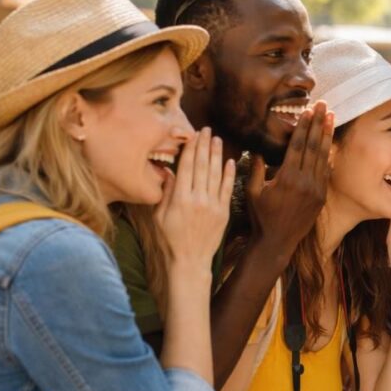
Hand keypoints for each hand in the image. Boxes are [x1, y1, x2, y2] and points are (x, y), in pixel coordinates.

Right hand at [155, 127, 234, 268]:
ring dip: (217, 155)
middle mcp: (197, 199)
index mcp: (179, 199)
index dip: (190, 148)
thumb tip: (169, 172)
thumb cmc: (170, 239)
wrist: (190, 261)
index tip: (192, 135)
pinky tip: (231, 161)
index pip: (186, 167)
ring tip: (217, 140)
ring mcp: (212, 205)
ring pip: (216, 174)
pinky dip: (230, 174)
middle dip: (204, 146)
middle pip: (202, 166)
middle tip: (207, 130)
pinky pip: (228, 189)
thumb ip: (165, 193)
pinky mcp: (223, 212)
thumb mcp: (159, 216)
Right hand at [246, 101, 333, 253]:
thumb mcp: (253, 191)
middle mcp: (305, 182)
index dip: (304, 126)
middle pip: (314, 147)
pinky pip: (326, 172)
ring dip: (327, 136)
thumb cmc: (261, 216)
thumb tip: (257, 149)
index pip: (298, 145)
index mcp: (288, 178)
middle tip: (325, 105)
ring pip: (323, 157)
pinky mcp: (321, 197)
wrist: (277, 242)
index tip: (309, 111)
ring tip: (332, 117)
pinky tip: (329, 143)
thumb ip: (256, 168)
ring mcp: (316, 190)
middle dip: (319, 124)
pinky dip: (327, 156)